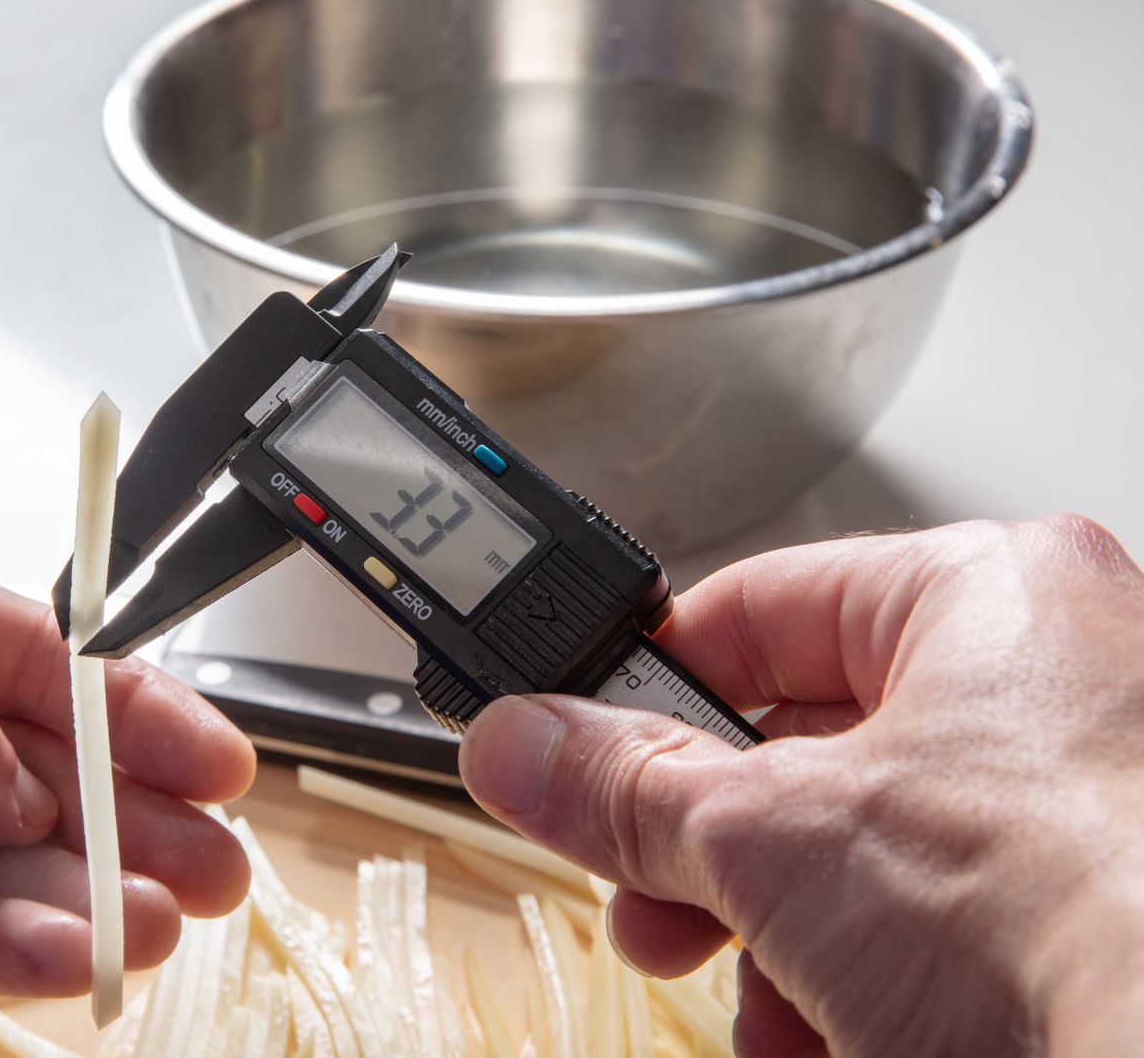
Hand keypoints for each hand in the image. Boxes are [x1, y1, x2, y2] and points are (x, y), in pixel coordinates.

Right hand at [459, 516, 1143, 1056]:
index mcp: (988, 598)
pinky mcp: (1094, 910)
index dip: (647, 686)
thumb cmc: (1084, 921)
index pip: (758, 607)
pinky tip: (839, 1035)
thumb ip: (627, 788)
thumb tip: (525, 746)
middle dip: (713, 855)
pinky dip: (867, 984)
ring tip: (766, 1003)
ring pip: (863, 854)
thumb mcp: (780, 841)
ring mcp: (1082, 804)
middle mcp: (1051, 681)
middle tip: (649, 897)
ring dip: (781, 942)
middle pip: (805, 749)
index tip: (576, 749)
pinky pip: (937, 924)